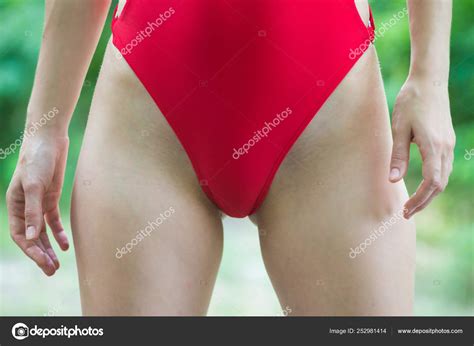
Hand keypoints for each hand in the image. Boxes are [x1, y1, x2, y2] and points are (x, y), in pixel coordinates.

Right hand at [6, 135, 69, 275]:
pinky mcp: (51, 199)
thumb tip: (32, 238)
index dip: (31, 250)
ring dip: (49, 248)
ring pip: (43, 232)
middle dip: (40, 255)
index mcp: (14, 205)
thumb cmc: (37, 160)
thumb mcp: (34, 186)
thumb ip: (33, 212)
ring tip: (56, 265)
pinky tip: (65, 246)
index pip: (21, 235)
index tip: (43, 262)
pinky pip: (53, 221)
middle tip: (52, 271)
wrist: (49, 140)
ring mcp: (39, 204)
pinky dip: (59, 234)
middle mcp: (25, 207)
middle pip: (32, 237)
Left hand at [389, 76, 454, 218]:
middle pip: (440, 184)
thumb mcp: (399, 129)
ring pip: (443, 177)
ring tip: (412, 204)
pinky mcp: (447, 140)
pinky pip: (443, 167)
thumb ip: (398, 155)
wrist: (429, 81)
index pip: (432, 183)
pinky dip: (434, 182)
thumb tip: (393, 180)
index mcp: (434, 146)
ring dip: (429, 193)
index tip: (405, 210)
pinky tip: (422, 185)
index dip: (419, 200)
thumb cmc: (410, 102)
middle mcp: (446, 147)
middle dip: (424, 201)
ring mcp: (449, 144)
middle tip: (406, 213)